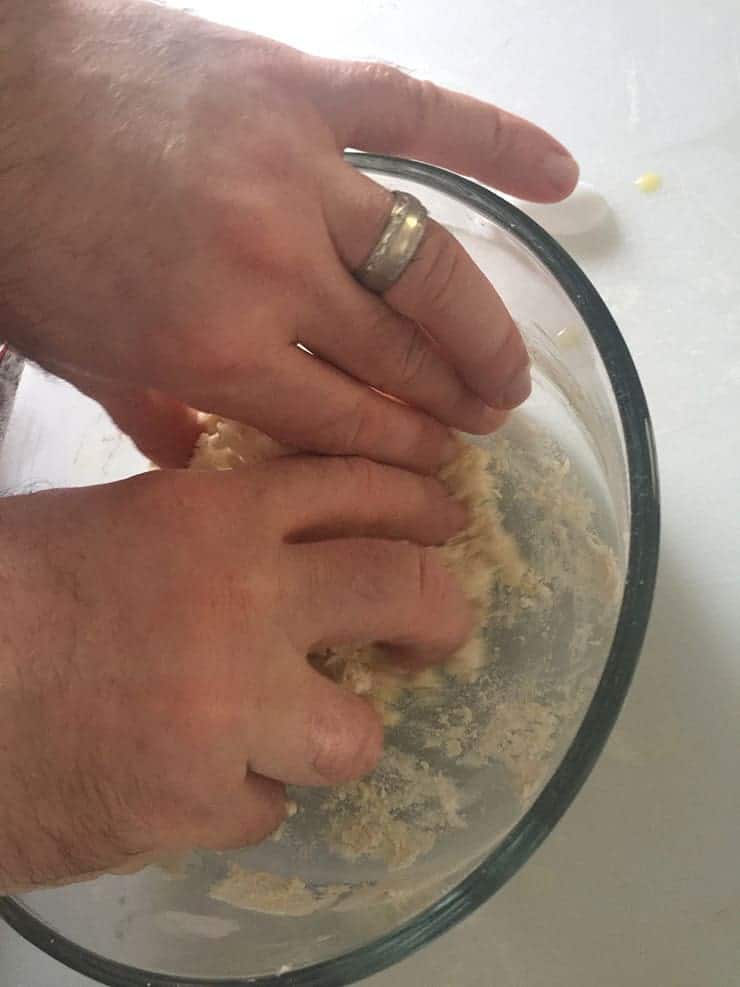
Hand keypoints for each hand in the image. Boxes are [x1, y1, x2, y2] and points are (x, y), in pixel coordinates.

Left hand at [0, 0, 577, 469]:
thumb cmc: (17, 231)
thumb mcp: (72, 350)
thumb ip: (144, 410)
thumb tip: (194, 458)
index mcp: (212, 348)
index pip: (343, 419)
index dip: (402, 448)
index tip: (440, 461)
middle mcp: (273, 272)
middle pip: (395, 356)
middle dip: (452, 400)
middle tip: (489, 421)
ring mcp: (296, 175)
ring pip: (429, 266)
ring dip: (484, 327)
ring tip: (515, 370)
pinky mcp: (300, 91)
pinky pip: (420, 116)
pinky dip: (498, 144)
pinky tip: (565, 181)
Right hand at [0, 457, 468, 890]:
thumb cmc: (9, 591)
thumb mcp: (118, 526)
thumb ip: (210, 532)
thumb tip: (283, 550)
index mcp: (214, 516)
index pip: (355, 486)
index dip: (416, 504)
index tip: (445, 525)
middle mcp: (244, 603)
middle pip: (401, 590)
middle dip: (438, 612)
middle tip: (434, 630)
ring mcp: (230, 710)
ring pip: (354, 733)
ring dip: (333, 734)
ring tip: (291, 735)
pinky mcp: (199, 805)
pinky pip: (268, 809)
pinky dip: (243, 798)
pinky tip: (195, 785)